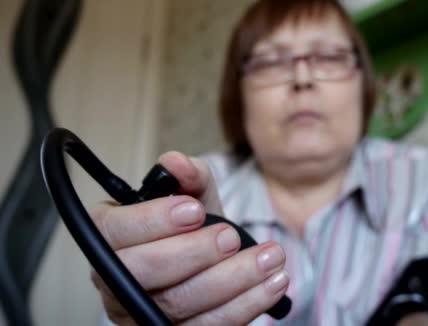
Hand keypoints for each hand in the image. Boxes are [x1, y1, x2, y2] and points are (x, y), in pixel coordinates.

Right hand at [90, 151, 288, 324]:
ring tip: (270, 257)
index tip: (195, 211)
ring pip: (179, 304)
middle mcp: (116, 279)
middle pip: (143, 273)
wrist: (211, 264)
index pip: (115, 230)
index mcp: (111, 237)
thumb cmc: (191, 228)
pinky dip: (246, 304)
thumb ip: (188, 176)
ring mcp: (140, 314)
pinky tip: (272, 283)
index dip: (153, 221)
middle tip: (231, 238)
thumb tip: (176, 161)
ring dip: (233, 280)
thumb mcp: (193, 197)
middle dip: (194, 253)